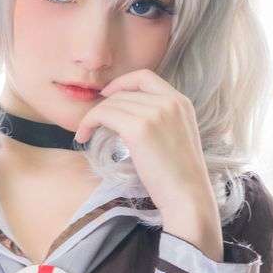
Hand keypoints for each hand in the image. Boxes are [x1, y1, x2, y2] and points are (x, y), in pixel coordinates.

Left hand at [74, 68, 221, 249]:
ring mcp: (154, 113)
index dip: (122, 83)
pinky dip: (89, 123)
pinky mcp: (139, 129)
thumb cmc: (180, 177)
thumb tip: (127, 119)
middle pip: (124, 93)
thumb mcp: (176, 138)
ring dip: (93, 117)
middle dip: (103, 106)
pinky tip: (84, 136)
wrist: (188, 195)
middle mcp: (169, 101)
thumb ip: (159, 121)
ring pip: (111, 104)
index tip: (108, 96)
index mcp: (181, 102)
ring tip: (86, 133)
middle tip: (92, 124)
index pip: (145, 77)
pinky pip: (104, 115)